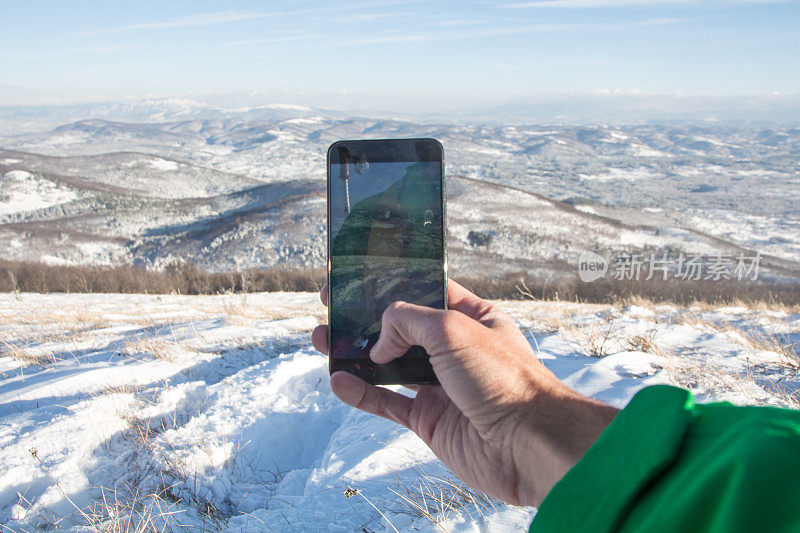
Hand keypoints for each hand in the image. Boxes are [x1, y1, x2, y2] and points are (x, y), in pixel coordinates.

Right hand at [311, 280, 617, 505]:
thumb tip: (380, 341)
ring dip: (356, 355)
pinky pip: (387, 402)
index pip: (426, 292)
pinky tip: (339, 381)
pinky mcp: (429, 420)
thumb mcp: (453, 329)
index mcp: (472, 319)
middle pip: (401, 329)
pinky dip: (361, 393)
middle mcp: (455, 350)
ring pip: (388, 366)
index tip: (359, 278)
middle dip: (365, 319)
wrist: (528, 445)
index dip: (392, 285)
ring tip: (322, 340)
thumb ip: (408, 322)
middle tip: (332, 306)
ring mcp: (440, 386)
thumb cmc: (506, 379)